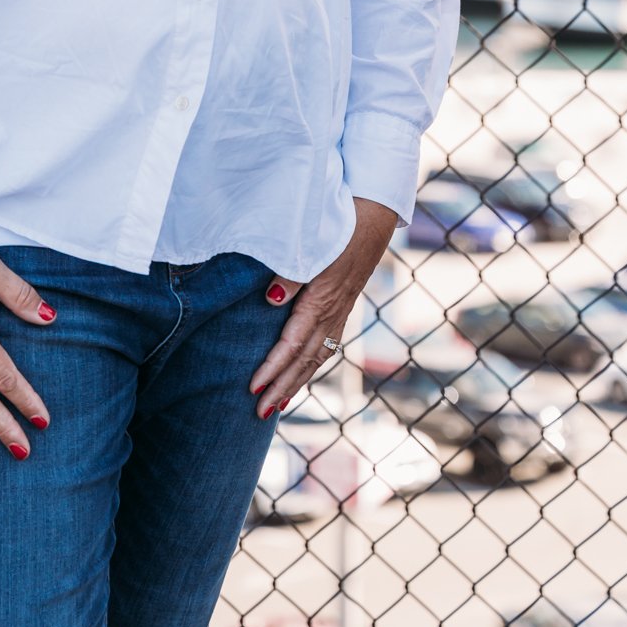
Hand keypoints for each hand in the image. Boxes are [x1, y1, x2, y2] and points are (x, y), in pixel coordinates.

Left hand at [248, 195, 398, 416]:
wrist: (375, 214)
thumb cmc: (339, 224)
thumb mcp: (314, 244)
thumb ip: (291, 272)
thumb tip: (271, 300)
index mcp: (322, 299)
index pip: (292, 343)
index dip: (272, 368)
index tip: (252, 388)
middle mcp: (333, 311)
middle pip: (305, 359)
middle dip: (282, 387)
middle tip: (260, 413)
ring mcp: (341, 310)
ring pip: (318, 356)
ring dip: (297, 381)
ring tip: (278, 404)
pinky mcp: (343, 305)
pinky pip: (327, 344)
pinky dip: (312, 364)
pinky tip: (302, 372)